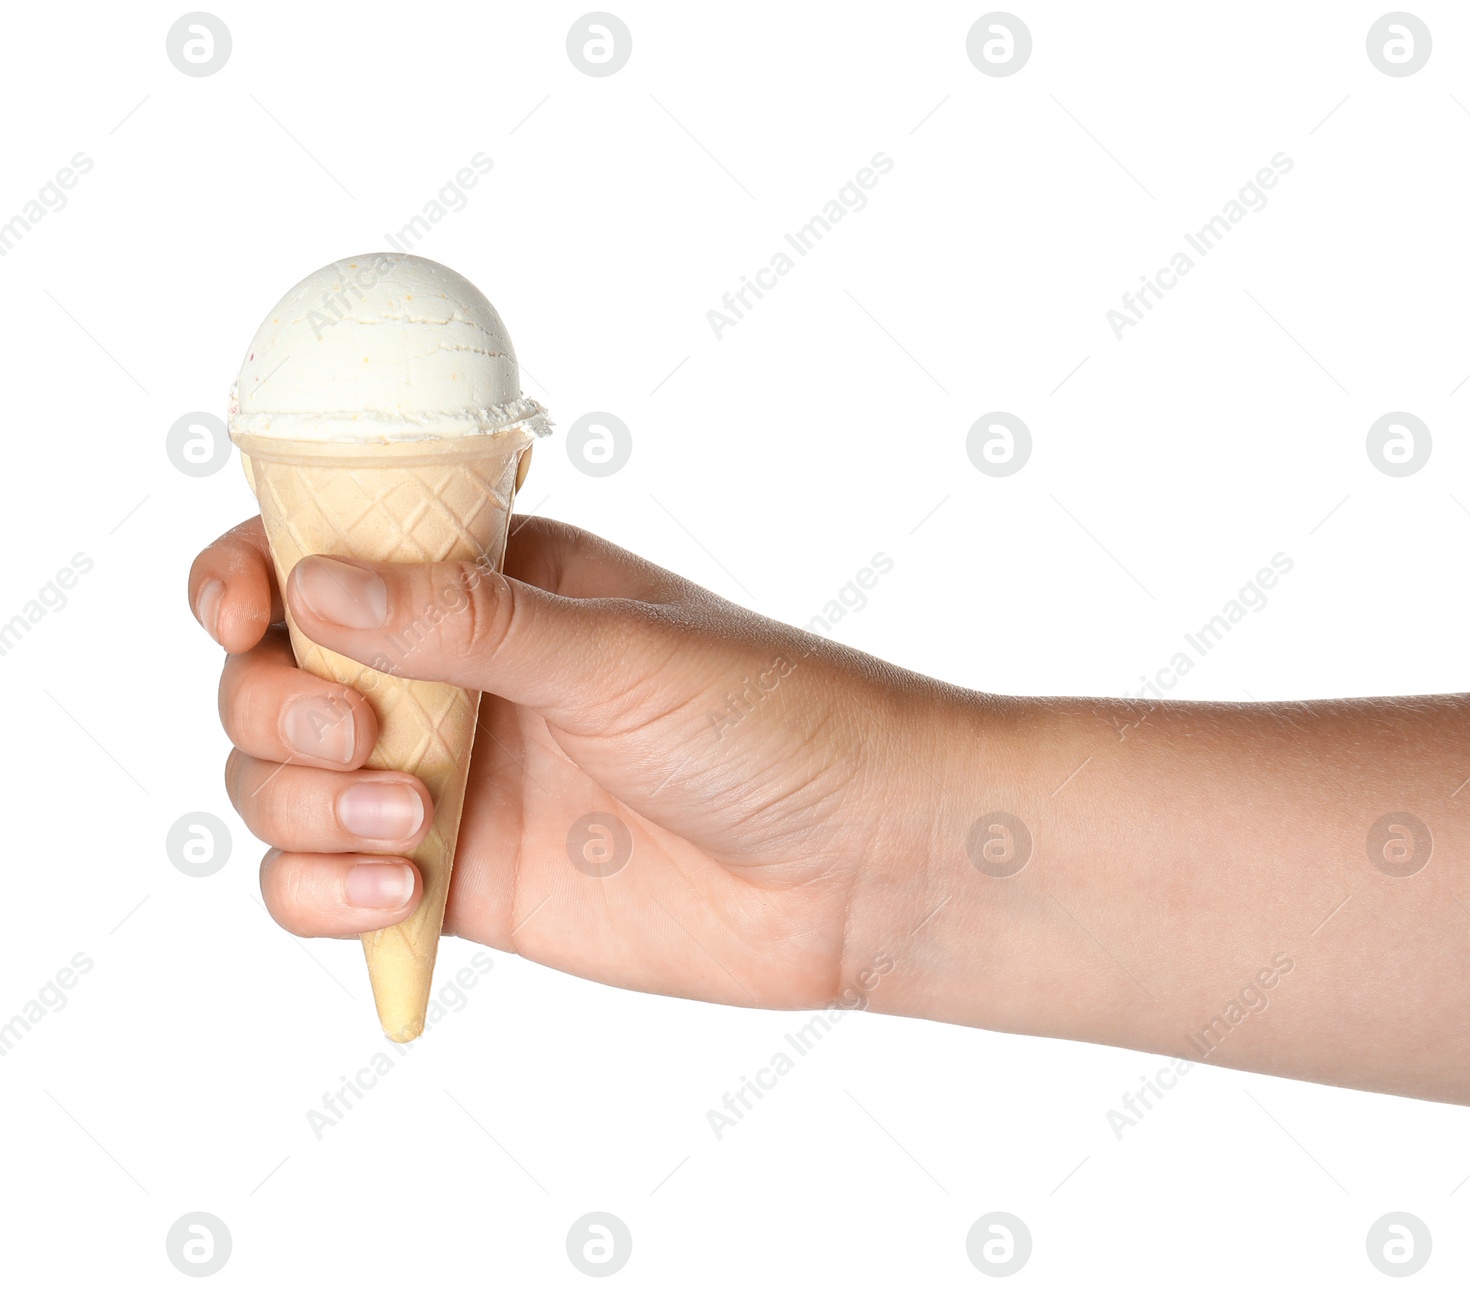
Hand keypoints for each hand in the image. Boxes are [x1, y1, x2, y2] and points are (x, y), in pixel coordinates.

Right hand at [188, 516, 964, 1011]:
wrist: (859, 864)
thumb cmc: (774, 722)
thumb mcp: (621, 652)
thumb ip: (468, 626)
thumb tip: (313, 585)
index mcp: (494, 581)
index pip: (323, 551)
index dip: (252, 573)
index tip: (241, 612)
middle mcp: (457, 673)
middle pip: (277, 673)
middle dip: (276, 705)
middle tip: (360, 735)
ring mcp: (453, 779)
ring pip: (279, 784)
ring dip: (297, 805)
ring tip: (408, 824)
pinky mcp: (461, 883)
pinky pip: (324, 883)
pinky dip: (318, 891)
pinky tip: (394, 891)